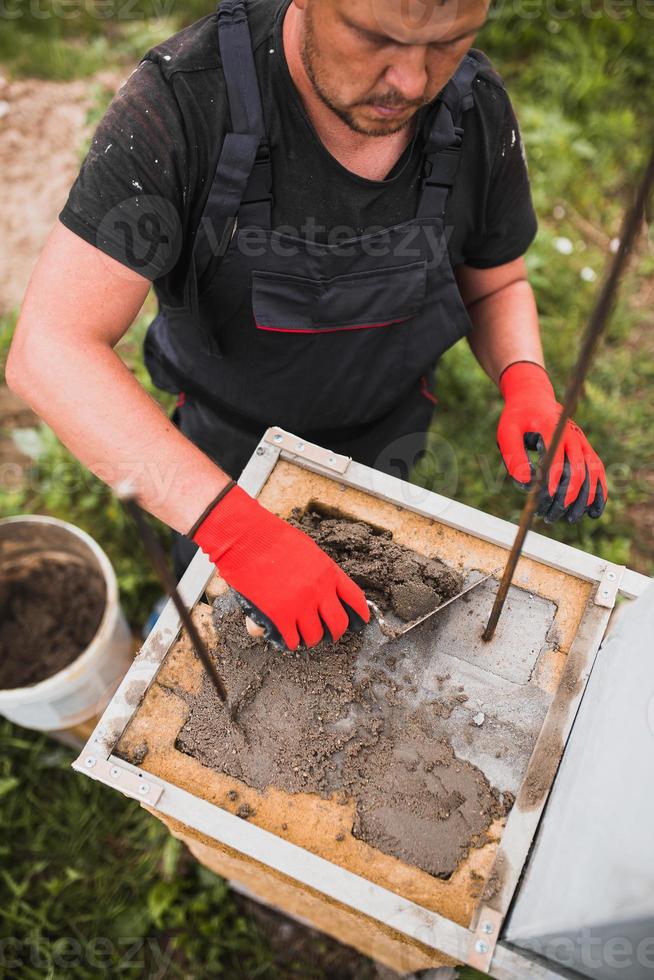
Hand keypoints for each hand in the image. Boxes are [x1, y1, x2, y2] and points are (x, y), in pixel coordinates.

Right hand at [191, 484, 369, 649]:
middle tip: (329, 635)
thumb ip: (317, 572)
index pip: (354, 598)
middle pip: (338, 624)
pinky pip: (292, 639)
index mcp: (329, 572)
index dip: (360, 614)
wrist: (248, 538)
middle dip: (336, 633)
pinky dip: (290, 641)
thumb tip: (321, 591)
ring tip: (303, 637)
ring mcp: (300, 604)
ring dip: (310, 639)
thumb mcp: (307, 550)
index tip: (359, 622)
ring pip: (315, 636)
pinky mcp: (280, 615)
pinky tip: (286, 638)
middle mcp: (319, 591)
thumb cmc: (273, 538)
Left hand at [497, 361, 607, 523]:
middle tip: (549, 516)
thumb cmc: (517, 418)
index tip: (542, 502)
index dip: (551, 484)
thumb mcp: (507, 433)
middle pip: (577, 471)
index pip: (556, 461)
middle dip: (565, 498)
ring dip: (583, 500)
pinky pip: (598, 472)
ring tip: (569, 519)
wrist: (533, 398)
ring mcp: (582, 442)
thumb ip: (514, 458)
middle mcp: (573, 435)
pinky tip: (593, 512)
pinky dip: (598, 492)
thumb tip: (526, 485)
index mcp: (552, 429)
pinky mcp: (586, 448)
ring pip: (592, 474)